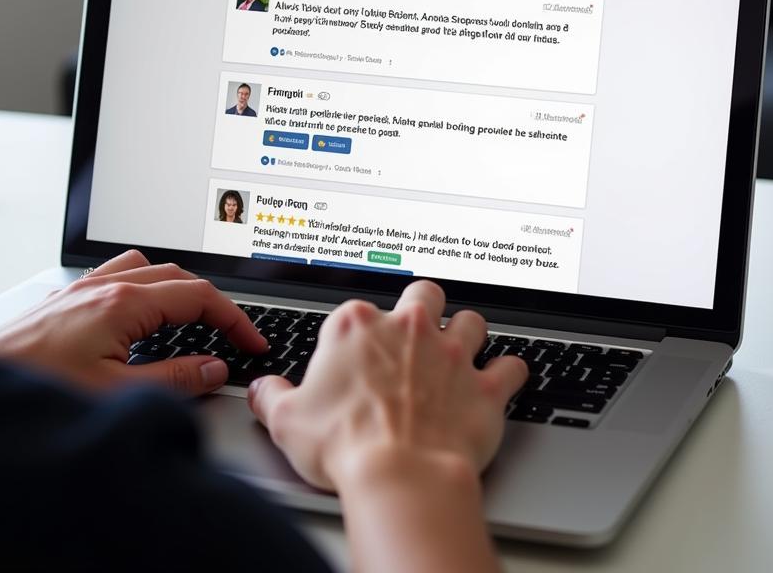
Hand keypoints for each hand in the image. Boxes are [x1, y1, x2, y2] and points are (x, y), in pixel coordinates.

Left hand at [0, 250, 265, 394]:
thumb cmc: (36, 391)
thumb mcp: (116, 393)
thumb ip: (173, 378)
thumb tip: (212, 368)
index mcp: (123, 303)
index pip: (198, 297)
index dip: (233, 319)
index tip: (251, 341)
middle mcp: (103, 286)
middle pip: (177, 276)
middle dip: (211, 302)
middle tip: (230, 333)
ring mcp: (81, 290)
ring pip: (146, 268)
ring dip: (176, 286)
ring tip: (190, 317)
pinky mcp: (64, 301)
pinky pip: (116, 275)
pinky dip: (142, 286)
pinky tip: (136, 314)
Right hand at [247, 280, 526, 492]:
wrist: (400, 477)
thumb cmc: (344, 446)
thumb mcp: (287, 421)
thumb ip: (272, 398)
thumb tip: (262, 391)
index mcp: (357, 326)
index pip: (358, 310)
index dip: (358, 332)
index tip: (356, 353)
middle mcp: (408, 328)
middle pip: (424, 294)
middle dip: (423, 308)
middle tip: (417, 331)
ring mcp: (450, 353)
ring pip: (471, 320)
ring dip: (468, 332)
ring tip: (461, 348)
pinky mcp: (484, 386)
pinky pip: (511, 365)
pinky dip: (510, 371)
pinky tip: (505, 377)